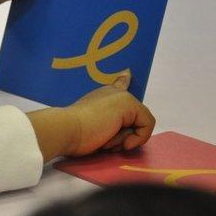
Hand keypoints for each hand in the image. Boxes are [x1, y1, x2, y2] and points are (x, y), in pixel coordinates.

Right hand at [26, 73, 155, 160]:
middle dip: (123, 134)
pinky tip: (124, 143)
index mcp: (101, 96)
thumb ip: (107, 119)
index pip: (117, 84)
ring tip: (105, 138)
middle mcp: (113, 92)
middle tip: (104, 139)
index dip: (123, 79)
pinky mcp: (130, 104)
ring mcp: (123, 97)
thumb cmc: (74, 131)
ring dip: (124, 139)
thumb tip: (112, 102)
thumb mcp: (92, 124)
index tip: (127, 73)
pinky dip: (138, 139)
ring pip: (138, 125)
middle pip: (133, 116)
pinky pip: (147, 126)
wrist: (68, 129)